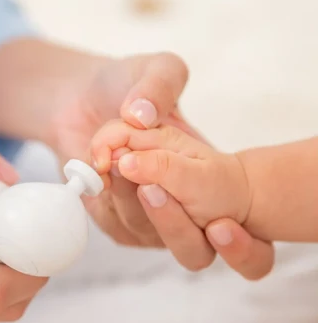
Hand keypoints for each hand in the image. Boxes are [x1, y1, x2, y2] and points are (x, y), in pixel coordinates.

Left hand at [50, 52, 273, 277]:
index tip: (220, 225)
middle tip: (150, 186)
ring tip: (112, 156)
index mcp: (210, 179)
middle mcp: (185, 208)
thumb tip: (144, 116)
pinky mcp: (116, 223)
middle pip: (194, 252)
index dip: (241, 248)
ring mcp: (149, 221)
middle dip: (173, 223)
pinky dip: (106, 198)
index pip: (244, 238)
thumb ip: (161, 82)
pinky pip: (116, 226)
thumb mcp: (153, 70)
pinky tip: (96, 169)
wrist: (78, 100)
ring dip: (130, 197)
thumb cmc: (124, 86)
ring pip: (148, 235)